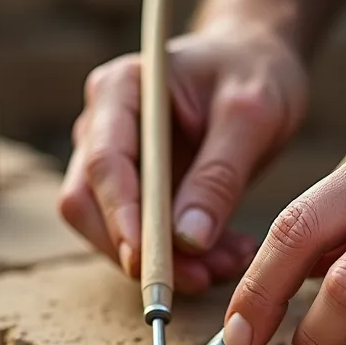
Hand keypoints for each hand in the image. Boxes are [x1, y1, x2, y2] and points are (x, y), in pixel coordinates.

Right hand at [60, 25, 308, 294]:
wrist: (257, 66)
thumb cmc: (255, 72)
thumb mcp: (252, 115)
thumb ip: (219, 174)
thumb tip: (187, 241)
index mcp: (121, 89)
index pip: (104, 161)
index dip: (120, 216)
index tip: (146, 261)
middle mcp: (103, 126)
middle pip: (88, 204)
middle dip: (139, 252)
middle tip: (199, 279)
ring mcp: (114, 161)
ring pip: (112, 231)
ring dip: (167, 263)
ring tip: (230, 264)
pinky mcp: (134, 192)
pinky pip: (143, 239)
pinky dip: (183, 259)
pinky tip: (227, 255)